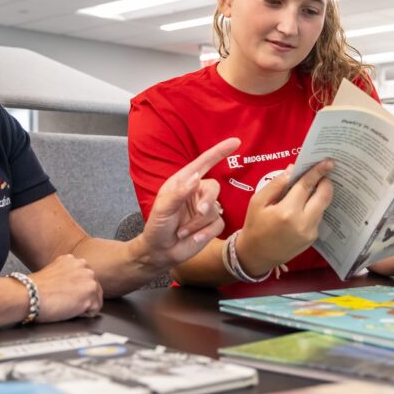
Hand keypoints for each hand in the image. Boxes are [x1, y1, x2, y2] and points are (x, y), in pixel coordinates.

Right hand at [30, 254, 102, 321]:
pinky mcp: (90, 295)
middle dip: (83, 296)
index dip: (77, 290)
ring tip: (68, 306)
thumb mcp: (53, 272)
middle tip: (66, 302)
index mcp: (73, 260)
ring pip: (96, 298)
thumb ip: (66, 274)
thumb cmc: (35, 289)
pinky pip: (95, 310)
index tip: (67, 294)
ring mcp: (89, 280)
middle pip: (93, 287)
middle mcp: (84, 267)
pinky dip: (85, 314)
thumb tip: (71, 284)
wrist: (29, 295)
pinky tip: (71, 311)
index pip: (85, 278)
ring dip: (85, 305)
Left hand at [140, 137, 239, 266]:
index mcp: (184, 182)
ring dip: (198, 223)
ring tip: (182, 232)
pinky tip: (193, 238)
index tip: (235, 142)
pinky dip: (205, 233)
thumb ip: (179, 193)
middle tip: (198, 212)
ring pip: (216, 209)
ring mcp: (205, 209)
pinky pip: (218, 224)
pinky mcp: (211, 225)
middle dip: (207, 201)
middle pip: (214, 188)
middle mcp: (196, 193)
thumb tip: (196, 178)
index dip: (219, 152)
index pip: (204, 163)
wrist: (160, 251)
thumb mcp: (163, 209)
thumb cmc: (157, 226)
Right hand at [234, 160, 334, 275]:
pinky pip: (317, 217)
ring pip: (322, 207)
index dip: (318, 172)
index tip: (328, 162)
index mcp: (287, 211)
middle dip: (326, 182)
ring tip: (312, 188)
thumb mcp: (258, 202)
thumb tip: (292, 170)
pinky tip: (305, 205)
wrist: (256, 255)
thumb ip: (276, 184)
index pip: (307, 186)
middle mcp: (303, 222)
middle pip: (324, 196)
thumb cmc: (254, 226)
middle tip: (323, 173)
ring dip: (320, 195)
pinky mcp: (312, 239)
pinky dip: (314, 207)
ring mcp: (310, 232)